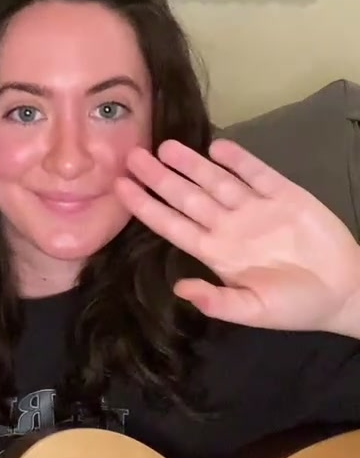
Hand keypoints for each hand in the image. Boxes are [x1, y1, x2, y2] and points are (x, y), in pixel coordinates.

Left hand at [115, 137, 359, 335]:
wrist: (345, 291)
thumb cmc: (296, 306)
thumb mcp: (255, 311)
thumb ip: (219, 301)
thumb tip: (180, 290)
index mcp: (217, 253)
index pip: (173, 225)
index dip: (146, 206)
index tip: (120, 187)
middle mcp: (229, 226)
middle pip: (187, 196)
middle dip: (160, 177)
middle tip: (132, 155)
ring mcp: (256, 208)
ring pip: (216, 180)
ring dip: (192, 163)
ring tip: (166, 145)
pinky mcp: (285, 194)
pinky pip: (256, 173)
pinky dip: (239, 160)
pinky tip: (218, 147)